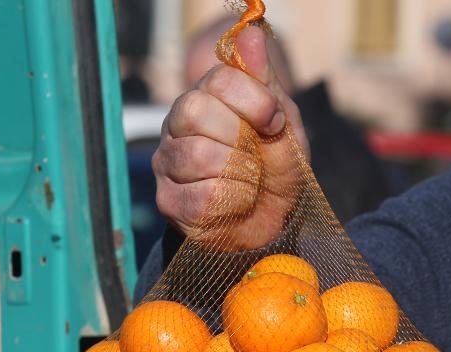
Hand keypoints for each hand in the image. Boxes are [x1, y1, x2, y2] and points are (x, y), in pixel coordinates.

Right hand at [152, 26, 308, 249]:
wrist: (274, 220)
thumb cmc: (276, 167)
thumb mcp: (283, 123)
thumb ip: (265, 84)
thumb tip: (251, 33)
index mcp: (205, 98)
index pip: (216, 80)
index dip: (253, 101)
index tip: (274, 122)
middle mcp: (177, 126)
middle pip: (195, 110)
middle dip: (241, 138)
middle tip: (258, 157)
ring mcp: (168, 164)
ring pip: (197, 155)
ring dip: (241, 173)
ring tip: (250, 183)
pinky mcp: (169, 202)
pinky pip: (199, 197)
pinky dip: (233, 203)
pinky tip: (238, 204)